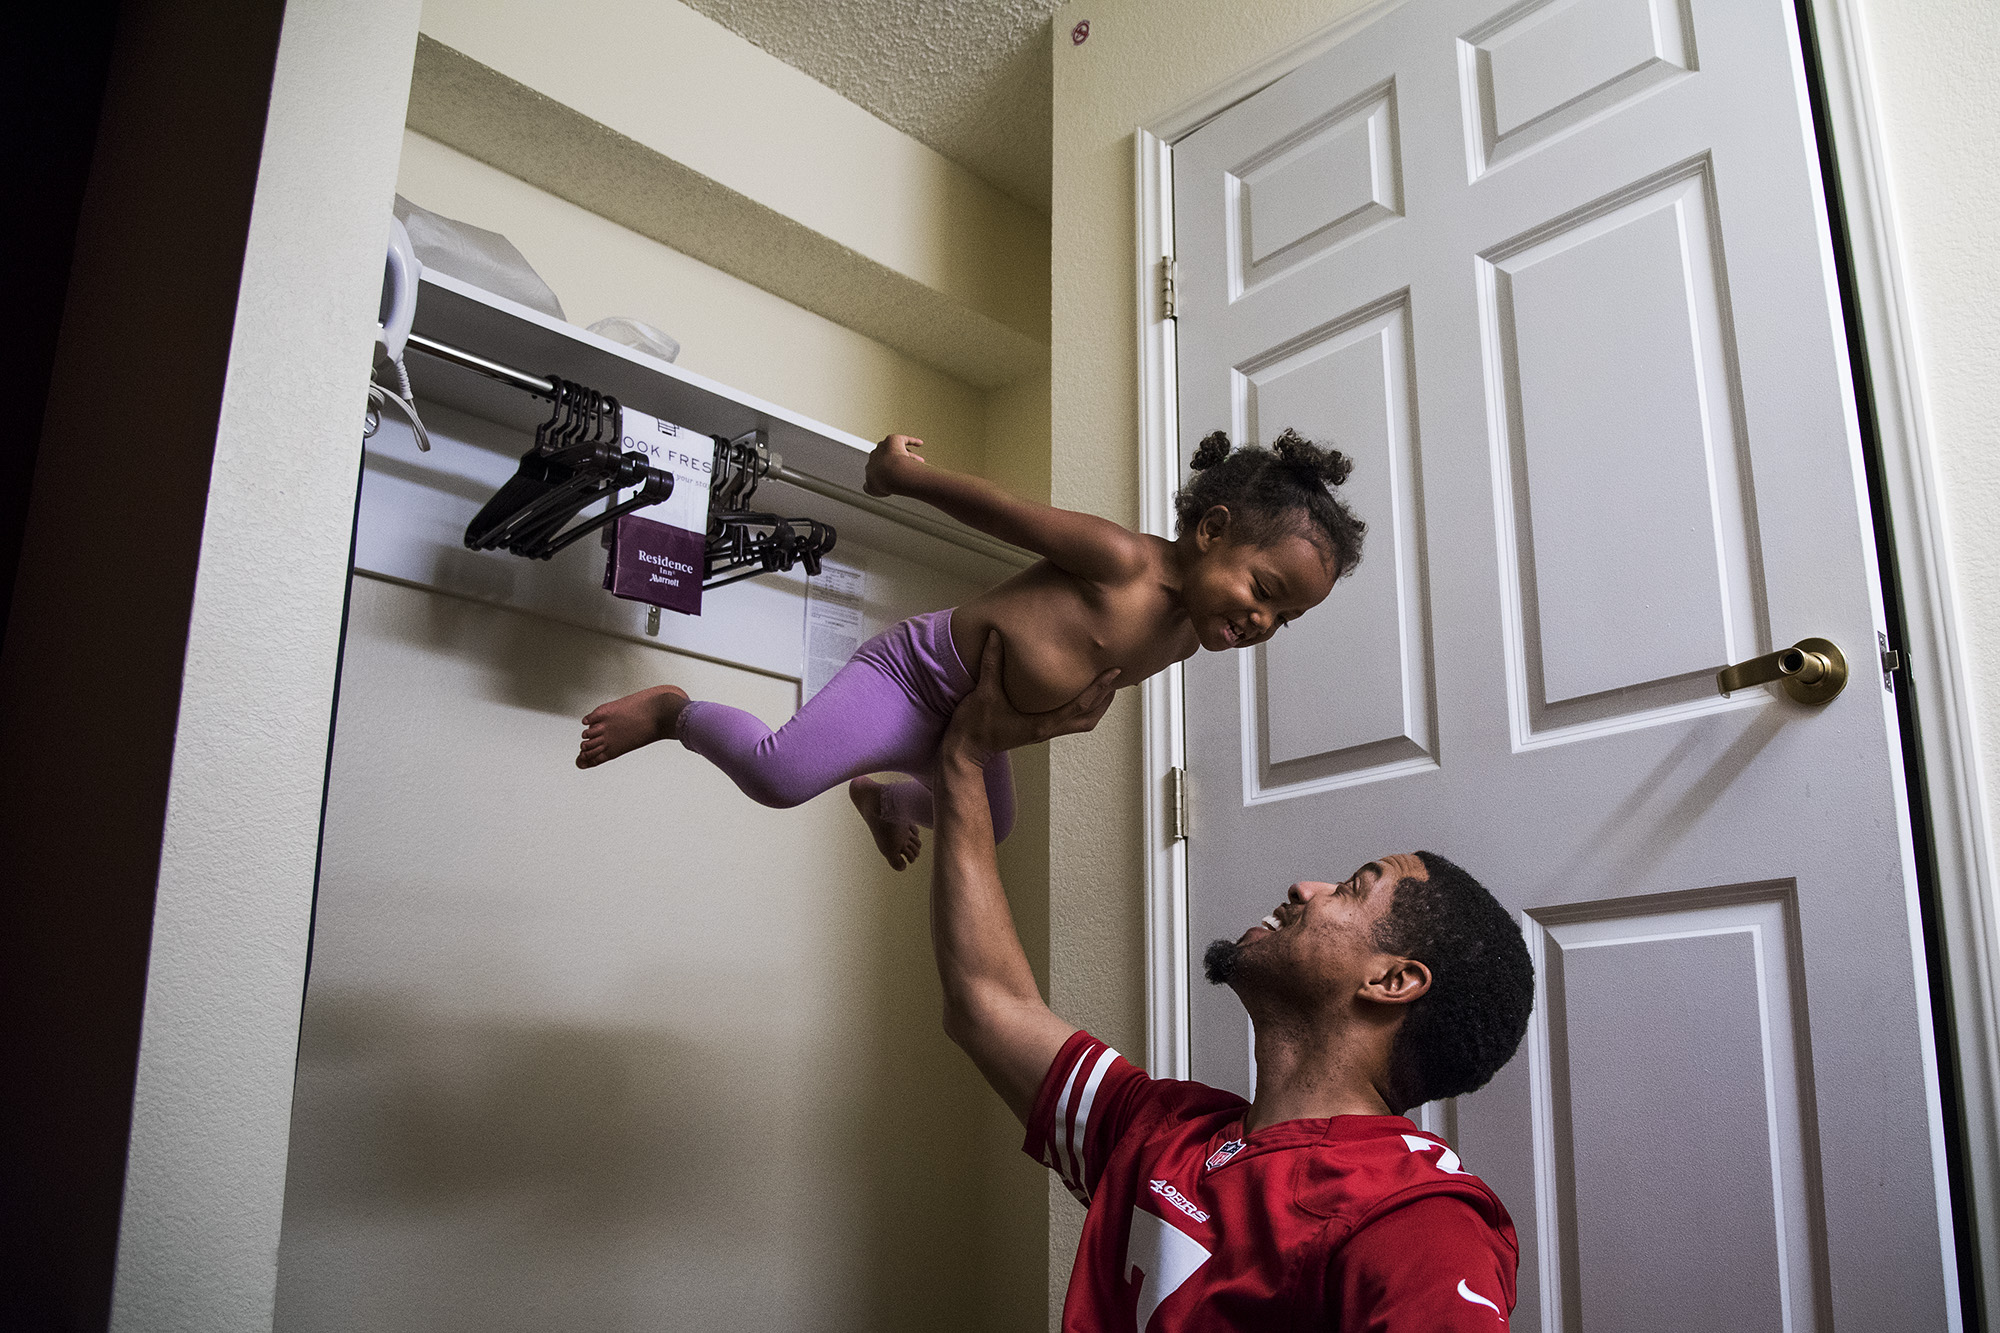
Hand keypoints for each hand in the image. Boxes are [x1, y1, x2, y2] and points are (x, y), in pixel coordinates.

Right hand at [865, 434, 925, 497]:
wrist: (889, 473)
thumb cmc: (883, 482)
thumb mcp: (872, 489)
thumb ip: (869, 488)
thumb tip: (868, 488)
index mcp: (870, 465)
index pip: (880, 467)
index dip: (890, 472)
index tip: (898, 477)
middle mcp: (875, 454)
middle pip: (889, 457)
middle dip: (899, 462)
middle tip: (910, 470)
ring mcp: (884, 446)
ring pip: (898, 450)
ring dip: (908, 455)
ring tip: (920, 462)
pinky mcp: (893, 439)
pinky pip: (904, 439)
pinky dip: (913, 441)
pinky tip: (920, 443)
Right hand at [944, 632, 1118, 762]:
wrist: (965, 750)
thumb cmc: (975, 726)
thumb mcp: (983, 692)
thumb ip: (991, 663)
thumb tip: (995, 635)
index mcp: (1040, 724)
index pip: (1079, 705)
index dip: (1098, 688)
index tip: (1114, 673)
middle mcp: (1048, 730)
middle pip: (1089, 718)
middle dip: (1106, 698)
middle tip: (1118, 677)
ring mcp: (1045, 732)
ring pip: (1083, 722)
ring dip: (1098, 705)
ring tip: (1108, 684)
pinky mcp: (1040, 731)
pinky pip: (1071, 721)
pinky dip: (1084, 708)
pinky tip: (1082, 693)